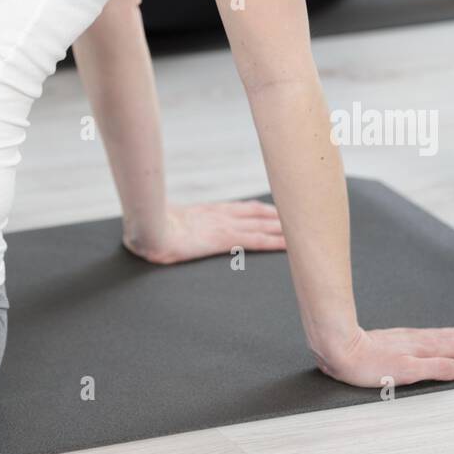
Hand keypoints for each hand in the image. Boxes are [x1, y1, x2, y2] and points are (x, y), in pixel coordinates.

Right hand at [122, 199, 285, 264]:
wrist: (149, 230)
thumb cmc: (152, 229)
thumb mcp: (170, 223)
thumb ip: (181, 222)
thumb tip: (179, 227)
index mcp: (210, 211)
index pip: (243, 208)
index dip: (263, 210)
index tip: (277, 210)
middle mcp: (221, 215)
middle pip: (258, 213)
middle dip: (279, 216)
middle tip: (301, 215)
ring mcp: (224, 226)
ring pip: (262, 225)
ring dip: (283, 227)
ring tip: (304, 229)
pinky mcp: (225, 238)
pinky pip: (256, 240)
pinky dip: (274, 241)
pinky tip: (287, 245)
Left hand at [314, 325, 453, 388]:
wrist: (338, 346)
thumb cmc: (366, 364)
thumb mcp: (404, 372)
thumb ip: (436, 369)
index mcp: (426, 348)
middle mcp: (421, 339)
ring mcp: (411, 337)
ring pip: (448, 334)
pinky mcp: (402, 338)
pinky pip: (436, 334)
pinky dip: (450, 335)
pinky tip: (448, 337)